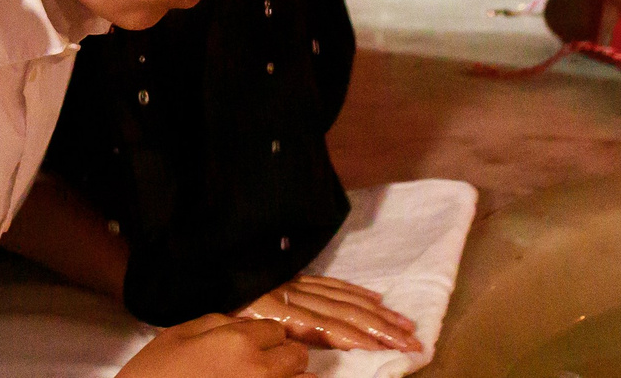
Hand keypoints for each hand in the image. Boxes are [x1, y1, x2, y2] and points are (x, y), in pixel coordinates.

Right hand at [119, 316, 306, 377]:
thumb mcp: (177, 335)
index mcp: (239, 342)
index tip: (255, 345)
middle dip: (284, 357)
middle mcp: (260, 370)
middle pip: (297, 356)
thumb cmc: (155, 374)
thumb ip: (217, 322)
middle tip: (263, 364)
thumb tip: (244, 322)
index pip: (277, 330)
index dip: (266, 337)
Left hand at [238, 276, 420, 353]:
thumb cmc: (223, 308)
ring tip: (405, 323)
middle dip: (382, 328)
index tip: (389, 348)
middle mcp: (296, 296)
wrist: (207, 265)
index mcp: (283, 313)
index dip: (362, 338)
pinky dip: (356, 291)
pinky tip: (376, 298)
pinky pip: (331, 282)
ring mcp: (298, 283)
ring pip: (345, 298)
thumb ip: (279, 340)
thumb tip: (306, 354)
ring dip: (378, 312)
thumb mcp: (244, 330)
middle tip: (413, 340)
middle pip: (347, 313)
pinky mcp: (295, 275)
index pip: (332, 328)